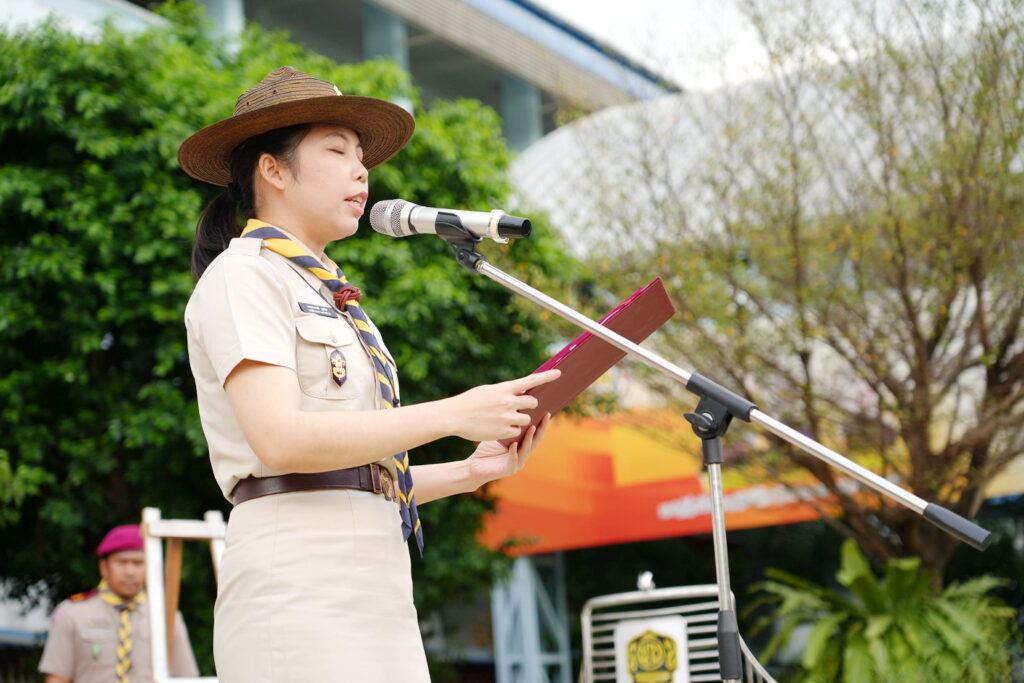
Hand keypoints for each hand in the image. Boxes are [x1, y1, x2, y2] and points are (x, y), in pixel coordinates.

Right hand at [445, 369, 560, 441]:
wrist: (454, 416)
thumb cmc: (469, 402)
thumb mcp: (488, 391)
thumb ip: (505, 392)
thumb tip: (519, 393)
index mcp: (504, 388)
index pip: (531, 380)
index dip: (547, 377)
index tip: (559, 373)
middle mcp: (508, 402)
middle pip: (532, 403)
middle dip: (529, 405)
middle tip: (518, 406)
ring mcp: (507, 417)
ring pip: (526, 419)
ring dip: (520, 419)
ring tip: (504, 418)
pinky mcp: (504, 431)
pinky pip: (517, 431)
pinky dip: (511, 430)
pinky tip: (498, 428)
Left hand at [467, 412, 551, 485]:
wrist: (475, 466)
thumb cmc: (487, 448)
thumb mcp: (499, 433)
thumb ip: (507, 424)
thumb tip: (514, 405)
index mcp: (523, 446)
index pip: (536, 434)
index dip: (543, 424)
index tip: (547, 411)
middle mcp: (523, 455)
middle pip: (536, 441)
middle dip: (541, 428)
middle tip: (545, 416)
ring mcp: (517, 463)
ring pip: (526, 450)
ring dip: (530, 438)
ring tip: (532, 426)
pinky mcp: (508, 470)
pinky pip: (513, 461)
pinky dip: (514, 452)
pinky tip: (514, 444)